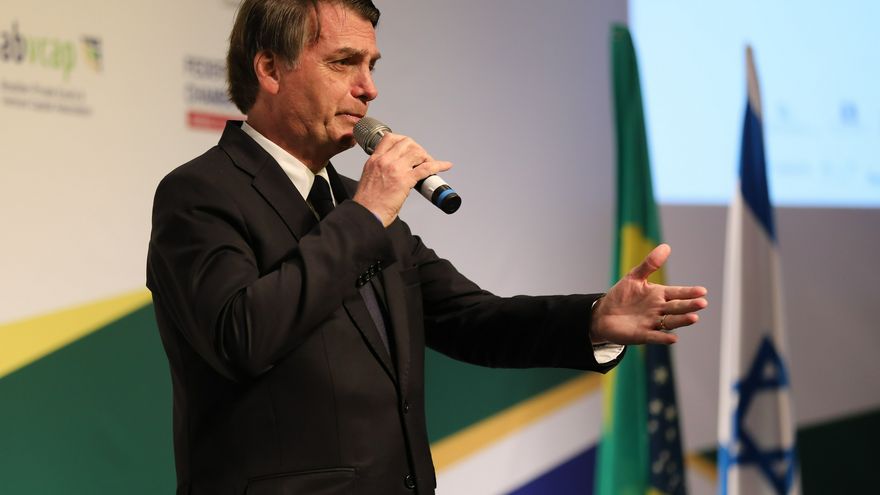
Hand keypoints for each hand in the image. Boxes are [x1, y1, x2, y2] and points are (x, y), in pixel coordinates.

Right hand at [353, 133, 452, 225]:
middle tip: (422, 159)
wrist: (366, 215)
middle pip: (407, 142)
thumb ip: (380, 170)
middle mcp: (384, 161)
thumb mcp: (369, 178)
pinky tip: (445, 166)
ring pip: (417, 152)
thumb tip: (395, 171)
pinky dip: (438, 165)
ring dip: (427, 157)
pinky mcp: (405, 180)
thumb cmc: (367, 202)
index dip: (403, 141)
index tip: (410, 148)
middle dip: (418, 148)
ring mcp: (395, 169)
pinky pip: (426, 168)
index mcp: (374, 160)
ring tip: (430, 165)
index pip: (390, 138)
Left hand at [591, 244, 707, 344]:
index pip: (677, 293)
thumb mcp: (634, 277)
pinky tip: (673, 338)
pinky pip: (654, 336)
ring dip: (682, 320)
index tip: (702, 291)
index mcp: (659, 295)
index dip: (689, 292)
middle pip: (677, 307)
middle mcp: (659, 309)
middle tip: (702, 303)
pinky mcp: (642, 335)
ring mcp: (652, 323)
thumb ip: (650, 264)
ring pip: (670, 322)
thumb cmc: (622, 295)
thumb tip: (666, 246)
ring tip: (694, 318)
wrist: (604, 314)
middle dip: (689, 305)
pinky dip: (663, 338)